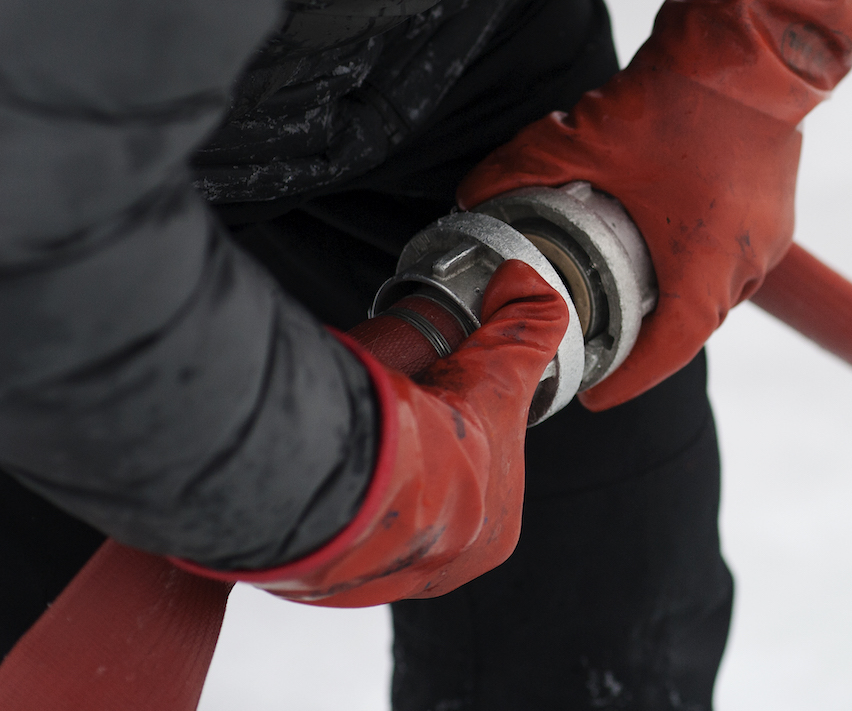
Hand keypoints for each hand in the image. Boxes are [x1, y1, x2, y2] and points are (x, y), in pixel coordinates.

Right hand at [175, 259, 568, 605]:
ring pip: (374, 517)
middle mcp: (442, 566)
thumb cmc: (434, 445)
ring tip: (348, 439)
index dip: (461, 432)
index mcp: (493, 532)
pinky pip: (322, 535)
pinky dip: (319, 503)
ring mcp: (379, 577)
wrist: (358, 486)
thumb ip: (528, 325)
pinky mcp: (320, 579)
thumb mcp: (503, 372)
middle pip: (429, 497)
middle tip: (387, 416)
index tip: (434, 403)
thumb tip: (525, 282)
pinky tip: (313, 472)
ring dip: (363, 483)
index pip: (481, 474)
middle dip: (413, 457)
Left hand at [457, 0, 851, 408]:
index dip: (625, 379)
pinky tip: (671, 237)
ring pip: (719, 290)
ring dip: (679, 295)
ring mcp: (771, 237)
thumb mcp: (584, 138)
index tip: (593, 392)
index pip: (666, 353)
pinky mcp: (778, 208)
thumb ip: (519, 169)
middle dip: (649, 338)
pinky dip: (704, 260)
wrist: (755, 51)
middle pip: (693, 324)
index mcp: (704, 270)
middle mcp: (746, 265)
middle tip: (603, 338)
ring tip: (633, 288)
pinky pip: (738, 256)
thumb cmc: (682, 104)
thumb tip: (472, 197)